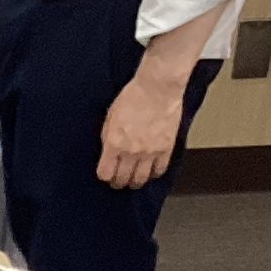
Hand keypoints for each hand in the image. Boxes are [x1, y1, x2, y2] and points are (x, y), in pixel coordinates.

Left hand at [98, 74, 183, 189]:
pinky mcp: (166, 149)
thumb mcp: (110, 117)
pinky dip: (154, 173)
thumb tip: (108, 153)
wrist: (157, 88)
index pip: (105, 173)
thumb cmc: (133, 96)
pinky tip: (151, 170)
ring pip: (141, 179)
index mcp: (114, 143)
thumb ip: (108, 138)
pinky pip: (159, 170)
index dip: (105, 176)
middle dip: (118, 182)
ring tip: (134, 179)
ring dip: (136, 182)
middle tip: (119, 180)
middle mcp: (130, 151)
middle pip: (122, 179)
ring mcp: (149, 152)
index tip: (106, 174)